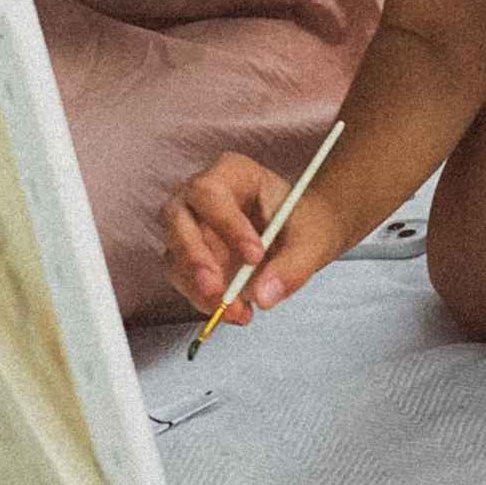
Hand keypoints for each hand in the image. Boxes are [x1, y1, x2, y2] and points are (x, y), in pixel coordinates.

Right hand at [162, 153, 348, 327]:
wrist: (303, 237)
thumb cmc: (305, 224)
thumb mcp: (312, 242)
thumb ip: (292, 267)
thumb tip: (265, 296)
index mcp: (233, 173)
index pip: (211, 192)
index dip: (226, 224)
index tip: (255, 256)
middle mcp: (202, 196)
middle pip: (175, 218)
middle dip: (194, 257)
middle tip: (220, 290)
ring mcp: (190, 226)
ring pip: (173, 254)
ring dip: (197, 288)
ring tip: (236, 310)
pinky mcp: (189, 257)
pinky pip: (182, 280)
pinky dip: (203, 300)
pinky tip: (236, 311)